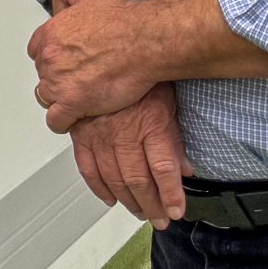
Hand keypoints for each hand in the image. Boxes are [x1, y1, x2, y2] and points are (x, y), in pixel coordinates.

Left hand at [29, 0, 161, 130]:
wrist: (144, 39)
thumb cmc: (124, 20)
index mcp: (50, 34)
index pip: (36, 52)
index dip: (52, 59)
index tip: (64, 63)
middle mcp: (49, 57)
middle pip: (43, 75)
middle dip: (58, 79)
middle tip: (78, 82)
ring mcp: (59, 81)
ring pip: (47, 98)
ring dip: (59, 101)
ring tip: (76, 102)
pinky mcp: (73, 102)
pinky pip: (56, 120)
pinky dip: (62, 122)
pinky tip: (73, 120)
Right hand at [70, 84, 191, 226]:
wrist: (110, 49)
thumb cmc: (142, 74)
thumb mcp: (169, 102)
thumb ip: (175, 138)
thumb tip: (186, 168)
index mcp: (150, 124)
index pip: (163, 168)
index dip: (171, 195)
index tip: (177, 211)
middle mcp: (124, 133)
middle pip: (138, 179)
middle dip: (151, 205)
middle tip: (160, 219)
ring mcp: (100, 134)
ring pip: (114, 178)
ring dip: (128, 200)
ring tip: (140, 212)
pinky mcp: (81, 133)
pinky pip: (87, 167)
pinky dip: (98, 186)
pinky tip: (110, 197)